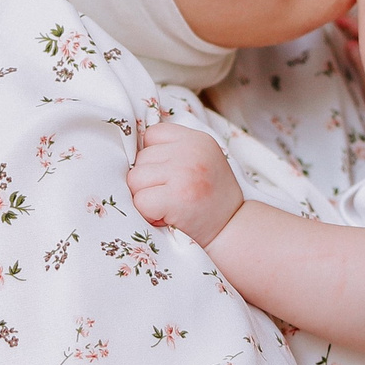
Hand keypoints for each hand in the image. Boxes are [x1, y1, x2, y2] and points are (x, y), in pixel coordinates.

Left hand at [125, 121, 243, 245]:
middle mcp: (191, 150)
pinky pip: (140, 201)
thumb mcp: (200, 162)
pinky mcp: (177, 196)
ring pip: (134, 180)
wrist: (233, 229)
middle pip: (140, 159)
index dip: (153, 159)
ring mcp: (184, 172)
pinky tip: (167, 216)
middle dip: (149, 182)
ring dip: (146, 197)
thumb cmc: (210, 199)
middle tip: (174, 196)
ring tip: (170, 205)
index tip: (170, 176)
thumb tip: (131, 152)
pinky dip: (148, 214)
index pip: (151, 135)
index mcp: (197, 139)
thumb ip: (173, 151)